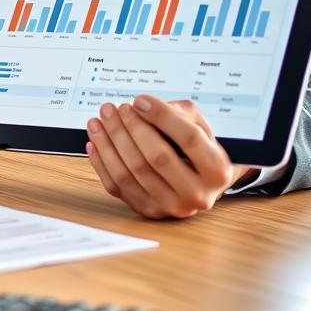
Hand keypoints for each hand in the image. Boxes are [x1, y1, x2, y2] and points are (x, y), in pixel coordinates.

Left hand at [85, 95, 252, 218]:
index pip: (188, 139)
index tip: (139, 100)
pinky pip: (117, 186)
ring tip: (100, 120)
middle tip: (116, 108)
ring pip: (132, 172)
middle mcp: (196, 194)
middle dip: (131, 128)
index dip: (162, 116)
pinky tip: (95, 142)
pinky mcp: (147, 210)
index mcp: (216, 170)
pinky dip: (101, 161)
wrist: (197, 182)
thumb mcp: (199, 126)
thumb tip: (143, 107)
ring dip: (110, 142)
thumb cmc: (196, 149)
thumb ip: (178, 112)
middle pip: (157, 157)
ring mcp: (170, 206)